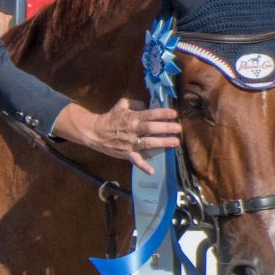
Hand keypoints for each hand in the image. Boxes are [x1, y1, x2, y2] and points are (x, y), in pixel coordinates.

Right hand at [52, 99, 180, 175]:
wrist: (95, 132)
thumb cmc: (110, 118)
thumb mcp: (122, 104)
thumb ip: (136, 103)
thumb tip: (147, 105)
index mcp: (132, 117)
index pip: (149, 114)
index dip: (162, 114)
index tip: (174, 114)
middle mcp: (132, 130)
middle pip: (151, 128)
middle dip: (165, 128)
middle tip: (178, 128)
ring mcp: (129, 143)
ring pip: (147, 143)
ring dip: (162, 143)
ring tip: (175, 143)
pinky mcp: (126, 153)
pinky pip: (135, 160)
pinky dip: (143, 166)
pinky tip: (152, 171)